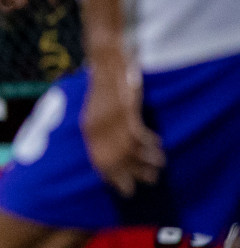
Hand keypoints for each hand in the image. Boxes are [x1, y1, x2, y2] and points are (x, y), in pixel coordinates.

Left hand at [82, 51, 163, 196]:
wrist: (104, 59)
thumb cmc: (101, 82)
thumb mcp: (93, 108)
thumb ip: (98, 126)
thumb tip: (105, 143)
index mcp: (88, 128)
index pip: (98, 160)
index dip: (111, 176)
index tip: (122, 188)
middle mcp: (97, 127)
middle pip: (114, 160)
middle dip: (130, 175)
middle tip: (146, 184)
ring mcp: (111, 120)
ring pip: (129, 150)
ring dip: (145, 163)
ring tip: (156, 172)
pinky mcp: (125, 111)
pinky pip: (138, 135)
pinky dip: (149, 144)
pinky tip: (159, 149)